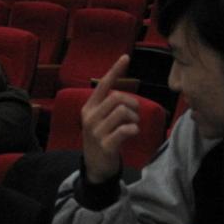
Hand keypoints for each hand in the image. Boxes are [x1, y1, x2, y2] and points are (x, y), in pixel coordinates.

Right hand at [81, 55, 139, 182]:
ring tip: (133, 124)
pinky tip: (133, 133)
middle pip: (118, 98)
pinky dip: (134, 129)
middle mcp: (90, 117)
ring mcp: (96, 132)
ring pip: (123, 112)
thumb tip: (123, 93)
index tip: (126, 57)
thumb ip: (108, 106)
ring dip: (135, 117)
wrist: (95, 167)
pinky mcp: (105, 145)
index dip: (115, 70)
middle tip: (135, 113)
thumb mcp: (99, 120)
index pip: (103, 85)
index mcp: (88, 108)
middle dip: (133, 103)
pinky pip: (126, 129)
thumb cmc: (102, 138)